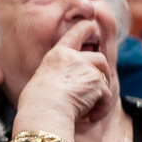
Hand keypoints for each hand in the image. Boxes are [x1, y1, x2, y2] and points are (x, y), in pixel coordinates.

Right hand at [15, 20, 113, 139]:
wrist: (43, 112)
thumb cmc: (35, 103)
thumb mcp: (41, 80)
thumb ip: (55, 75)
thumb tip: (60, 84)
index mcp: (57, 54)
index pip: (75, 33)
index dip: (87, 28)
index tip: (93, 25)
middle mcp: (73, 57)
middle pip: (98, 58)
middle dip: (102, 71)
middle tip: (99, 85)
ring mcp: (86, 68)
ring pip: (104, 77)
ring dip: (101, 92)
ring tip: (91, 107)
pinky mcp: (97, 82)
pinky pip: (106, 95)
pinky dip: (102, 107)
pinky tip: (91, 116)